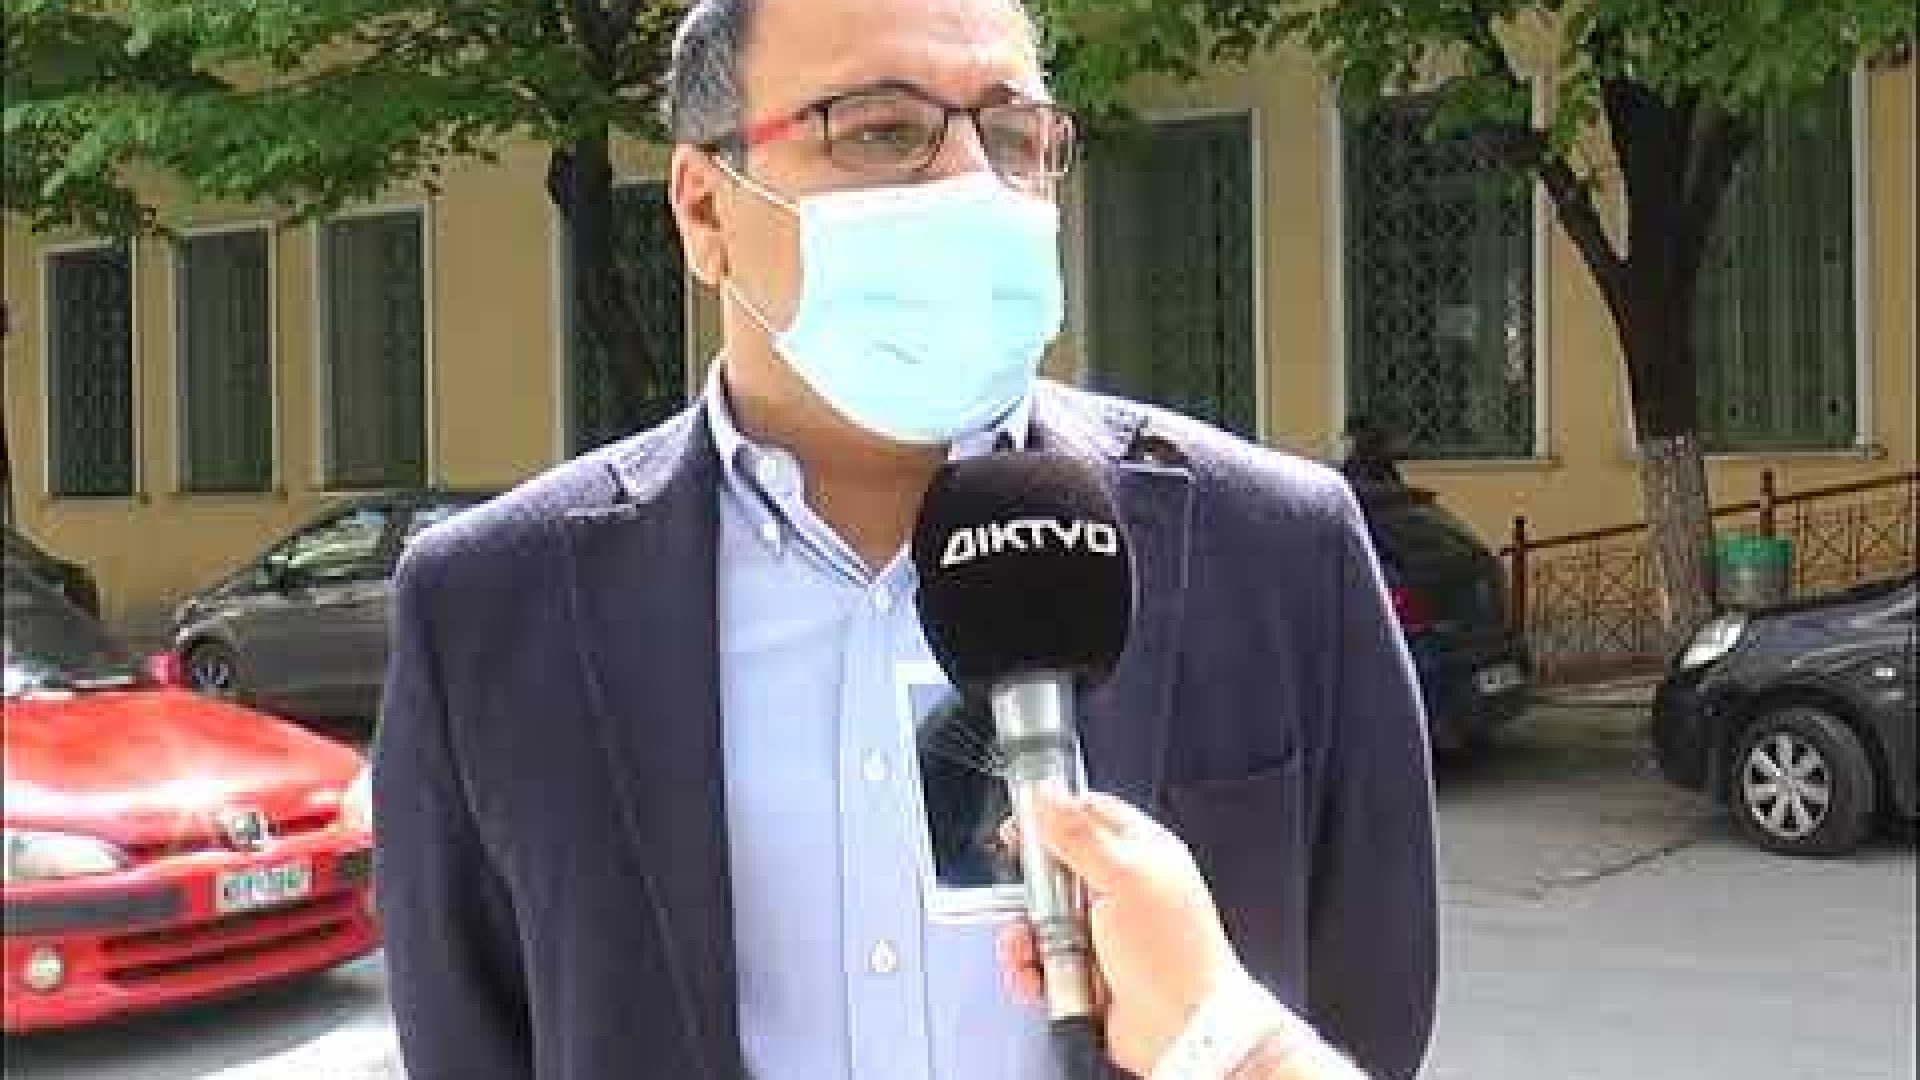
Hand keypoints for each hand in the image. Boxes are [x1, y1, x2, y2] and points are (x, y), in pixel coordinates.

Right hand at [997, 788, 1243, 1075]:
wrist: (1185, 1030)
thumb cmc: (1173, 954)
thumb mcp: (1122, 878)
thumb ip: (1078, 834)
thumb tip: (1046, 794)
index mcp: (1140, 853)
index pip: (1087, 814)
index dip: (1050, 819)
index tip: (1019, 831)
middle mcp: (1120, 890)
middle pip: (1054, 871)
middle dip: (1031, 891)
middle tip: (1034, 903)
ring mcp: (1103, 932)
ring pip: (1042, 920)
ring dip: (1027, 937)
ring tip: (1032, 950)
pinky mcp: (1087, 970)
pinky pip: (1042, 961)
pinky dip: (1033, 971)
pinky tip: (1039, 977)